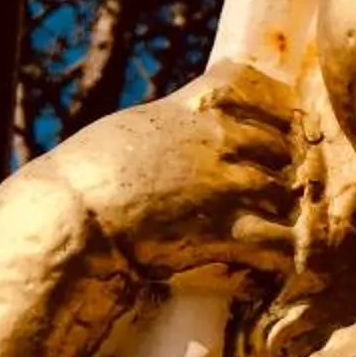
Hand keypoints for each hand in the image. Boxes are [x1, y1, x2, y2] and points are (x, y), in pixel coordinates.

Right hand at [31, 64, 301, 290]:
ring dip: (277, 215)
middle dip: (277, 169)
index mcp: (194, 107)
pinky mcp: (231, 228)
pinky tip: (260, 269)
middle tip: (260, 196)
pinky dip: (277, 259)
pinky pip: (282, 244)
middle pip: (282, 145)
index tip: (267, 130)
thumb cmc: (84, 177)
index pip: (258, 87)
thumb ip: (170, 125)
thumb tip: (180, 129)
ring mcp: (232, 182)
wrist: (68, 217)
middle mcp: (221, 138)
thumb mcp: (131, 130)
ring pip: (288, 194)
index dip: (270, 109)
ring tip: (258, 236)